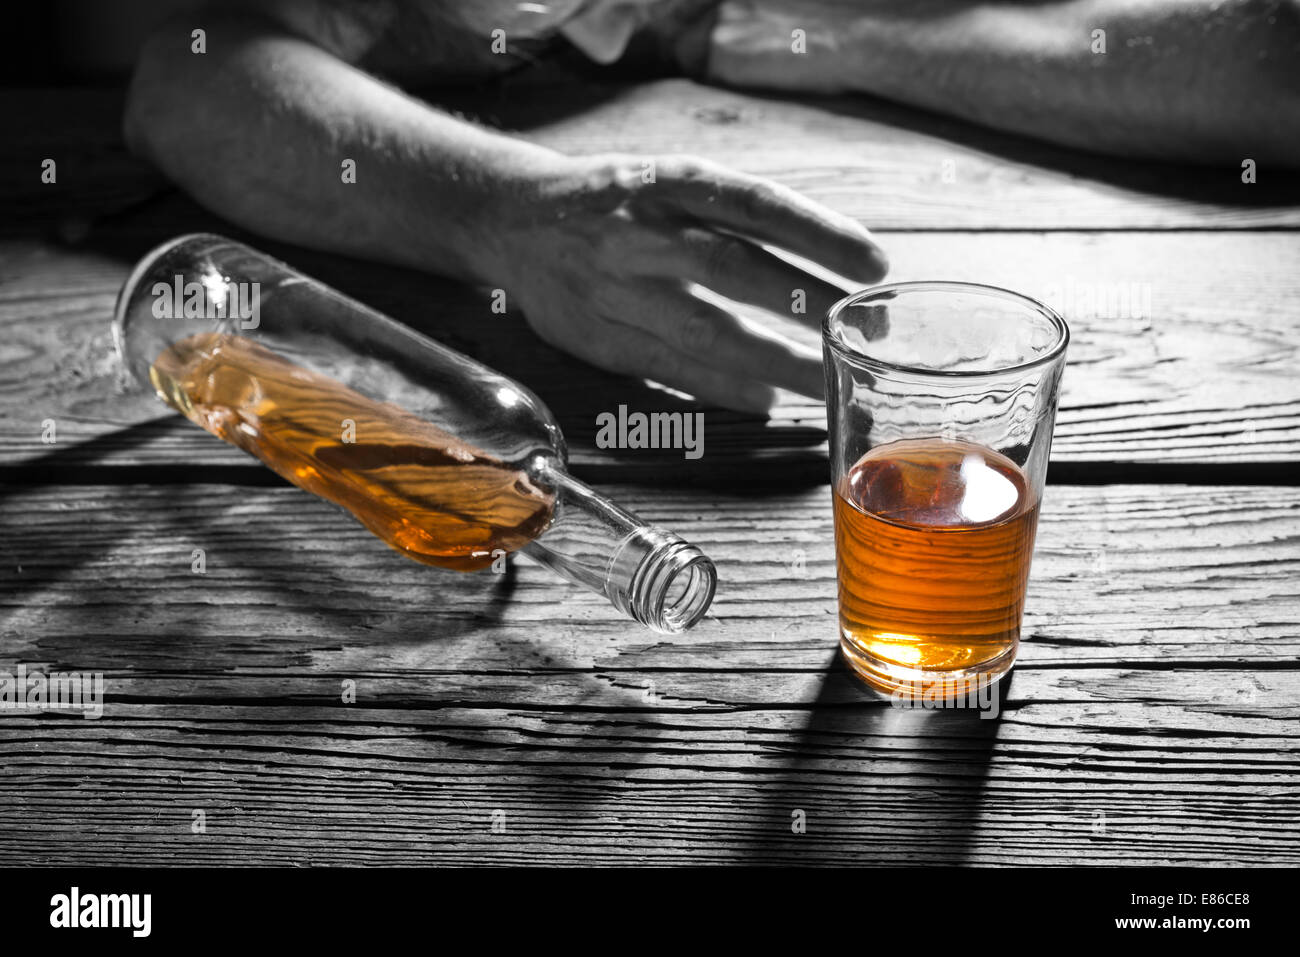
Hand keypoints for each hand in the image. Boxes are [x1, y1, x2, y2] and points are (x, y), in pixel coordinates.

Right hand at [484, 153, 887, 412]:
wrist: (512, 218)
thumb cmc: (614, 201)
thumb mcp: (670, 181)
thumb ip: (733, 216)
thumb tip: (823, 264)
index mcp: (667, 181)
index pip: (754, 204)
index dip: (817, 232)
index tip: (871, 262)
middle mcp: (640, 231)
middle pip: (732, 266)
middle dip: (803, 302)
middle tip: (860, 329)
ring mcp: (614, 288)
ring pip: (702, 328)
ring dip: (772, 359)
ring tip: (826, 377)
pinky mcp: (597, 337)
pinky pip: (669, 368)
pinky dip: (723, 386)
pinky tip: (768, 399)